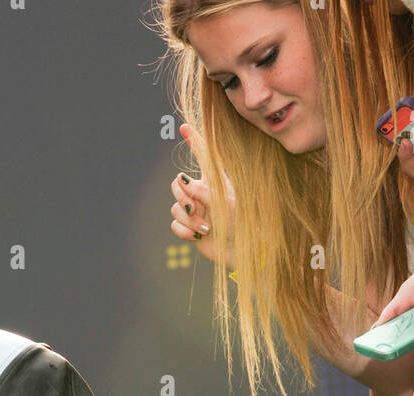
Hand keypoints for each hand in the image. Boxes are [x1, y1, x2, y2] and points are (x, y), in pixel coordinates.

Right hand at [170, 123, 234, 267]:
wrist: (239, 250)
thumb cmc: (238, 222)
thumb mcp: (222, 202)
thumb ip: (201, 189)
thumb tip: (180, 180)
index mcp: (213, 181)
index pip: (202, 156)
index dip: (194, 141)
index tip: (184, 127)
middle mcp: (201, 193)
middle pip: (176, 184)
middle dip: (183, 197)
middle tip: (195, 209)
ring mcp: (194, 210)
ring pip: (175, 208)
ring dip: (188, 220)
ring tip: (205, 228)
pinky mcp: (188, 228)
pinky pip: (174, 225)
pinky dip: (185, 232)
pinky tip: (198, 237)